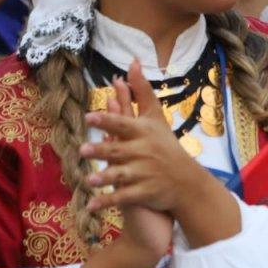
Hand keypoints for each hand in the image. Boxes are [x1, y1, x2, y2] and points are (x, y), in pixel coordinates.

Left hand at [82, 60, 228, 215]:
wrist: (185, 181)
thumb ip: (141, 91)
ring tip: (88, 179)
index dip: (107, 120)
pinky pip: (122, 198)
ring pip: (120, 176)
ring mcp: (144, 174)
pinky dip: (107, 202)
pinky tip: (91, 205)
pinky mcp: (143, 193)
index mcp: (143, 132)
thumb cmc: (165, 145)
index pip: (123, 124)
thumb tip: (132, 62)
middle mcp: (143, 153)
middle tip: (83, 150)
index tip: (90, 116)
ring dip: (104, 178)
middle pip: (118, 150)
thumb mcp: (155, 117)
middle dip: (102, 151)